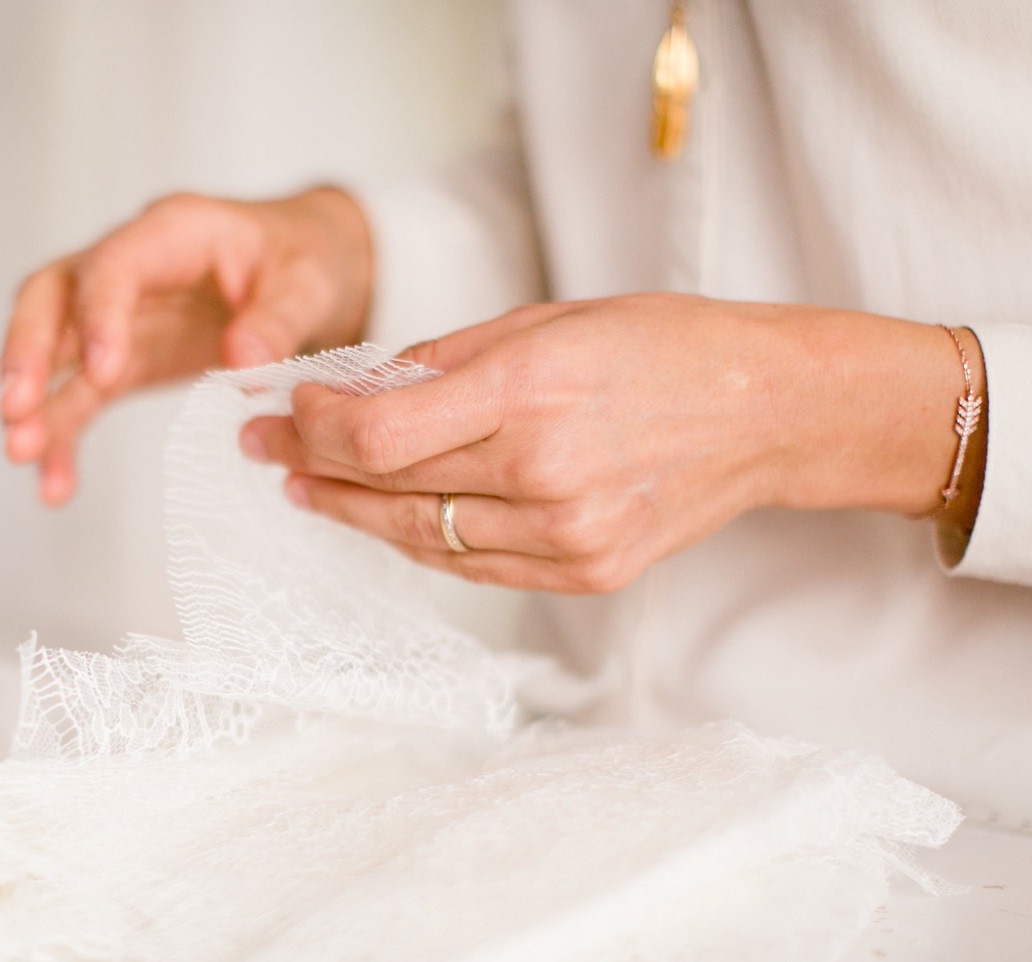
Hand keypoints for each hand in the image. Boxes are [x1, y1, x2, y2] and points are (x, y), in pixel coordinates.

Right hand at [0, 188, 371, 504]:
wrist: (308, 271)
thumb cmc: (305, 261)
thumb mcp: (309, 284)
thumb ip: (278, 321)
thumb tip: (245, 363)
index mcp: (174, 233)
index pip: (113, 265)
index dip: (100, 315)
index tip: (103, 371)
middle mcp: (129, 268)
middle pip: (51, 298)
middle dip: (28, 353)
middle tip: (16, 408)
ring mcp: (116, 316)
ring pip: (52, 352)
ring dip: (34, 404)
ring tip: (22, 455)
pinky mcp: (119, 360)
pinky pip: (77, 397)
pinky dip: (63, 438)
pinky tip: (55, 483)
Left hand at [241, 294, 980, 591]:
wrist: (765, 412)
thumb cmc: (658, 347)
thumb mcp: (544, 320)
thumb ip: (442, 360)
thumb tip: (352, 389)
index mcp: (528, 392)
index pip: (375, 434)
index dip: (311, 426)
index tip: (282, 407)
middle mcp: (542, 472)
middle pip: (385, 487)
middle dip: (312, 462)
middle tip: (266, 447)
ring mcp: (564, 535)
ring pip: (417, 536)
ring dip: (352, 511)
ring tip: (308, 487)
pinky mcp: (582, 573)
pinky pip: (468, 565)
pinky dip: (417, 540)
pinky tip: (380, 517)